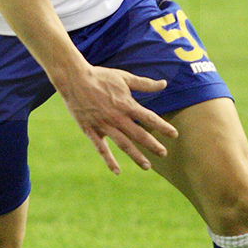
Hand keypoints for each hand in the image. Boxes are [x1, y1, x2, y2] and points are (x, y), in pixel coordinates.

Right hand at [55, 65, 178, 173]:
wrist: (74, 79)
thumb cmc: (100, 77)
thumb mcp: (124, 77)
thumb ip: (145, 83)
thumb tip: (164, 83)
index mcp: (126, 104)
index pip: (149, 118)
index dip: (163, 127)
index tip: (174, 134)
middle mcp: (117, 117)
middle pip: (139, 135)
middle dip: (153, 145)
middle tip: (164, 154)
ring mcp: (103, 125)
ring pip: (123, 144)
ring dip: (136, 156)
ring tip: (147, 166)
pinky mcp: (91, 130)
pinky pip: (101, 148)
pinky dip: (109, 160)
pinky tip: (117, 171)